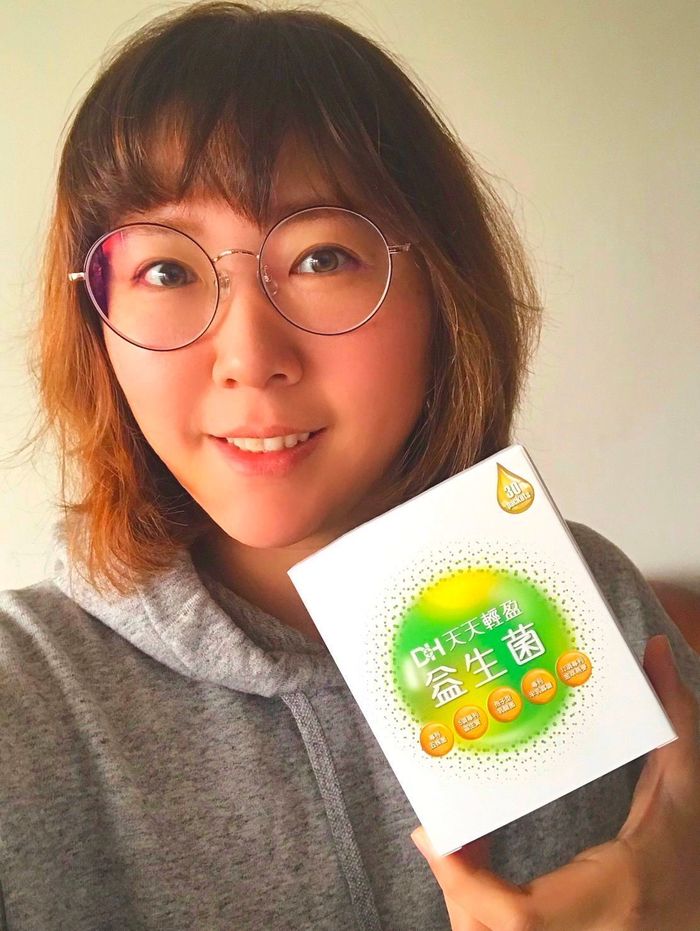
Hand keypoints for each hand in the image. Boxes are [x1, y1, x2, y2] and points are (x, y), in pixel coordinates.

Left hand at [410, 634, 699, 929]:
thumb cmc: (696, 855)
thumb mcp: (688, 788)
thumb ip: (674, 719)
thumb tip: (652, 649)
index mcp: (615, 893)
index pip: (523, 915)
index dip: (464, 882)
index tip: (432, 835)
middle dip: (453, 891)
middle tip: (438, 833)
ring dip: (462, 904)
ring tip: (455, 846)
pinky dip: (480, 913)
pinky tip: (479, 868)